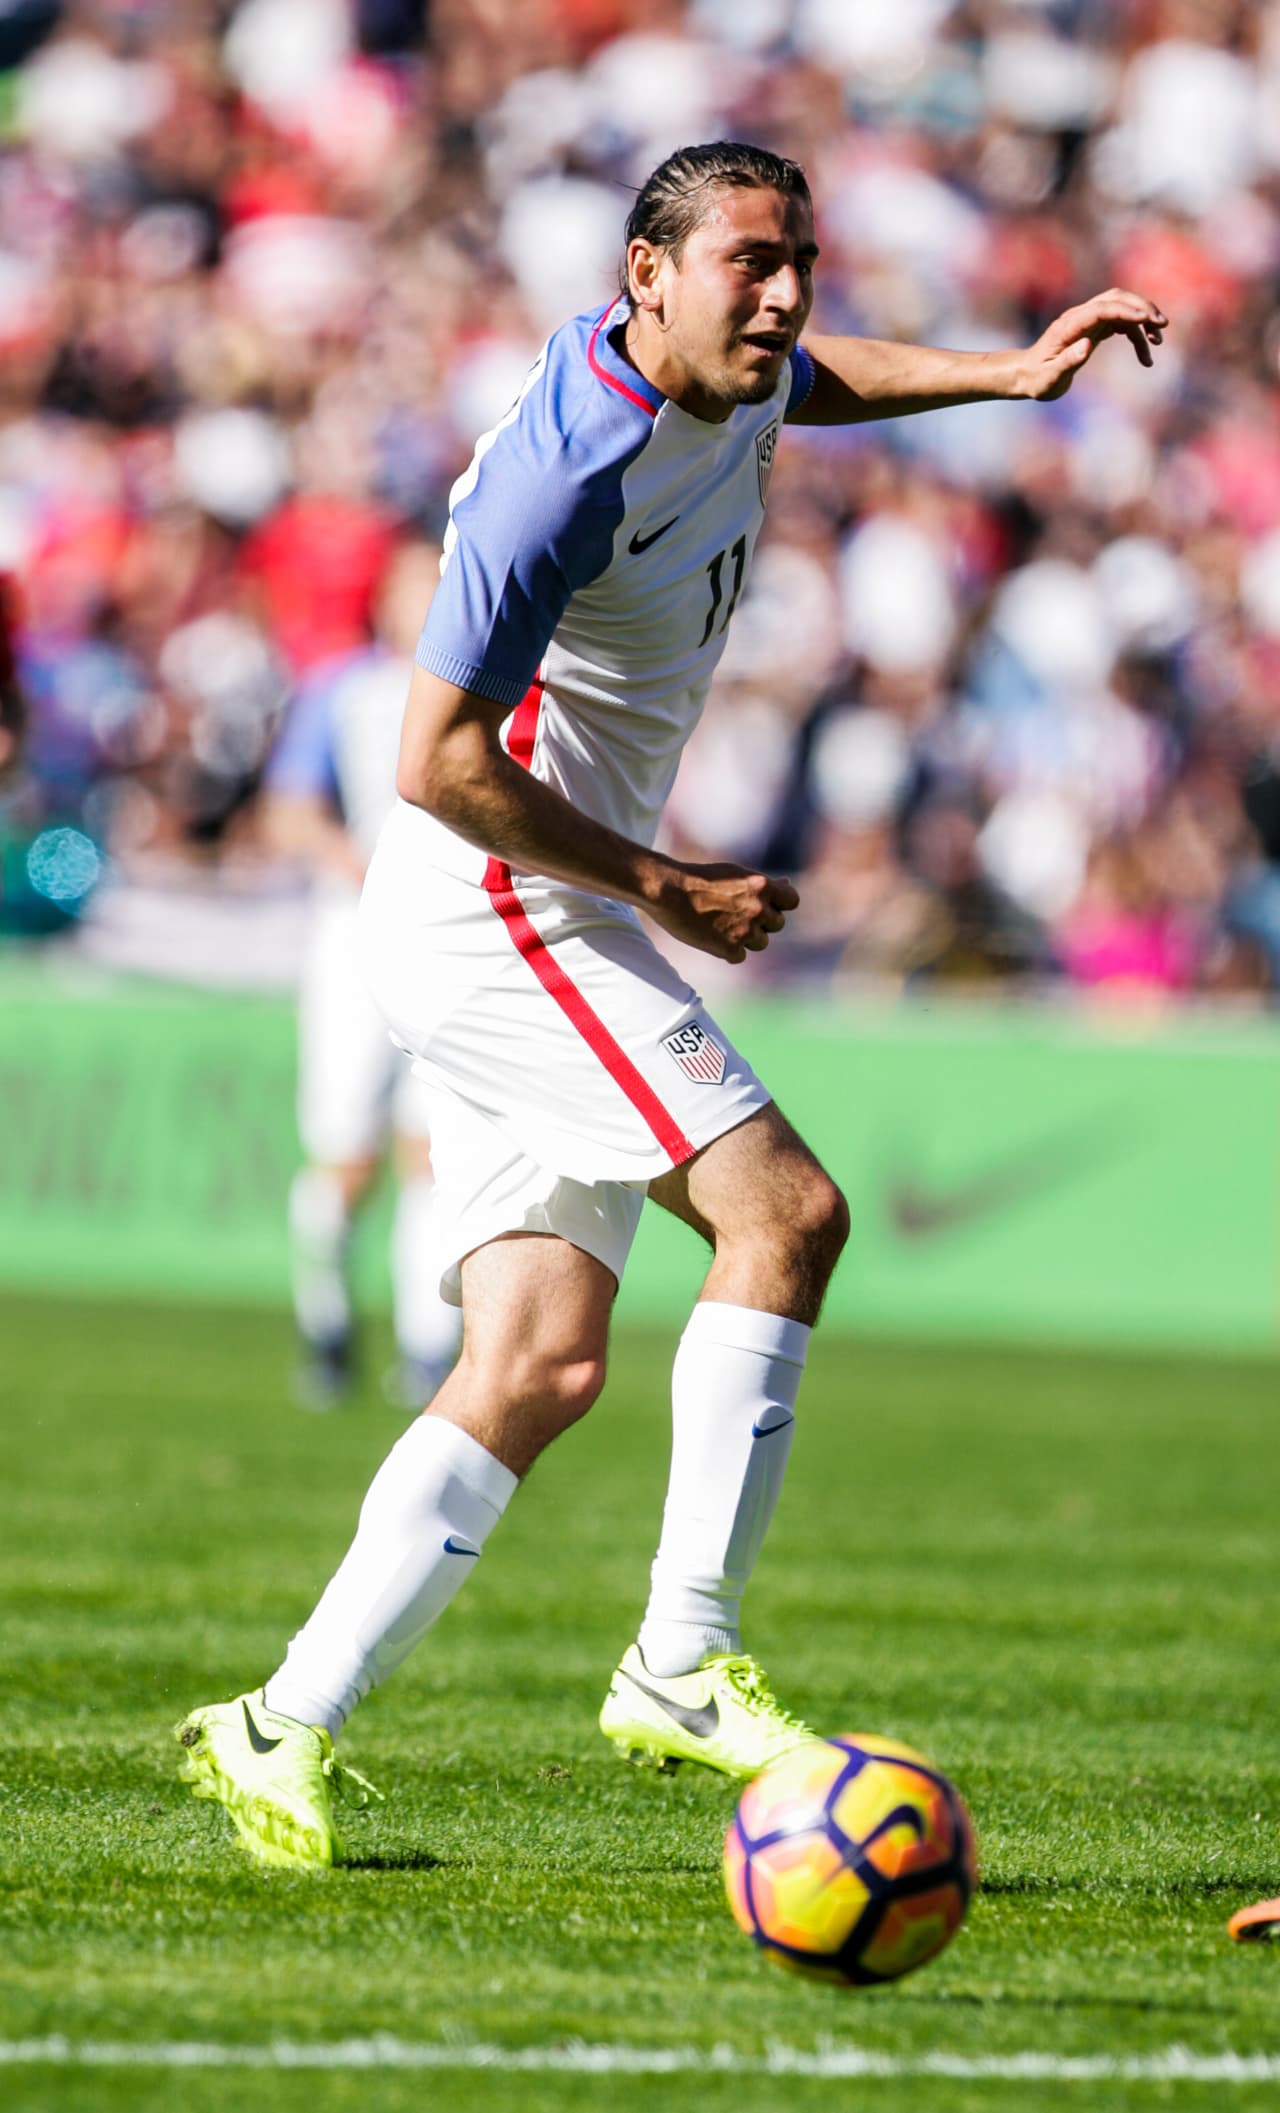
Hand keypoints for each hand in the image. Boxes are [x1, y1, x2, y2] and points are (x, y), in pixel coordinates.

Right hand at [650, 860, 799, 963]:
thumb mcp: (735, 873)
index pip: (792, 901)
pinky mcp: (729, 949)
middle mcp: (758, 908)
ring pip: (761, 943)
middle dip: (762, 922)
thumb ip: (761, 883)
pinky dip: (728, 951)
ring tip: (722, 926)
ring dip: (747, 938)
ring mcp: (745, 930)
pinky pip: (740, 957)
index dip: (780, 904)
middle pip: (777, 924)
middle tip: (737, 915)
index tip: (768, 905)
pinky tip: (712, 937)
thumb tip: (785, 882)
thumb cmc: (699, 878)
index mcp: (762, 886)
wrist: (668, 890)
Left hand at [1016, 288, 1167, 400]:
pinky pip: (1121, 324)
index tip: (1146, 319)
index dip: (1125, 311)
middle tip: (1162, 325)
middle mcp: (1080, 317)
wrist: (1026, 375)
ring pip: (1122, 309)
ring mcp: (1088, 321)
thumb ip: (1067, 362)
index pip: (1102, 308)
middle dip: (1142, 308)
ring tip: (1158, 343)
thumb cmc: (1037, 379)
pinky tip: (1145, 355)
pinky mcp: (1094, 329)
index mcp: (1069, 325)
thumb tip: (1086, 346)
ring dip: (1143, 321)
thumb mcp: (1049, 378)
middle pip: (1117, 299)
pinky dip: (1137, 335)